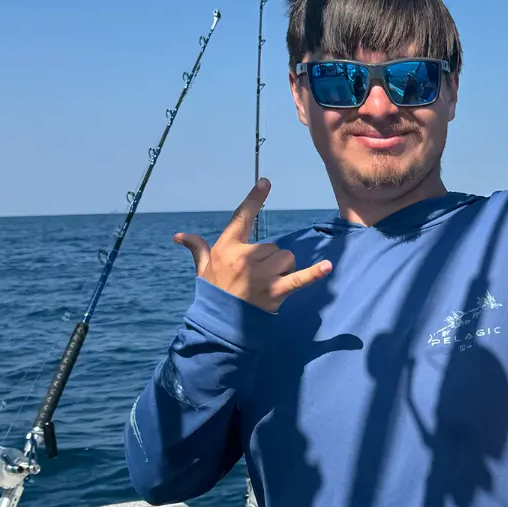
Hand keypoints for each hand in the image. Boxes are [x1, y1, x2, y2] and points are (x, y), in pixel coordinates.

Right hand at [173, 178, 331, 312]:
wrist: (220, 324)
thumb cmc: (214, 294)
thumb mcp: (203, 269)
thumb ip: (198, 249)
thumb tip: (179, 236)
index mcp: (228, 248)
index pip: (242, 217)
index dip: (254, 199)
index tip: (266, 182)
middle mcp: (244, 258)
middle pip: (274, 246)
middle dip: (271, 260)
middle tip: (258, 278)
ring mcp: (260, 275)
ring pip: (286, 259)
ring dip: (284, 270)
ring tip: (270, 285)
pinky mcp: (275, 292)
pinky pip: (299, 279)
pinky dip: (314, 274)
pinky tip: (327, 266)